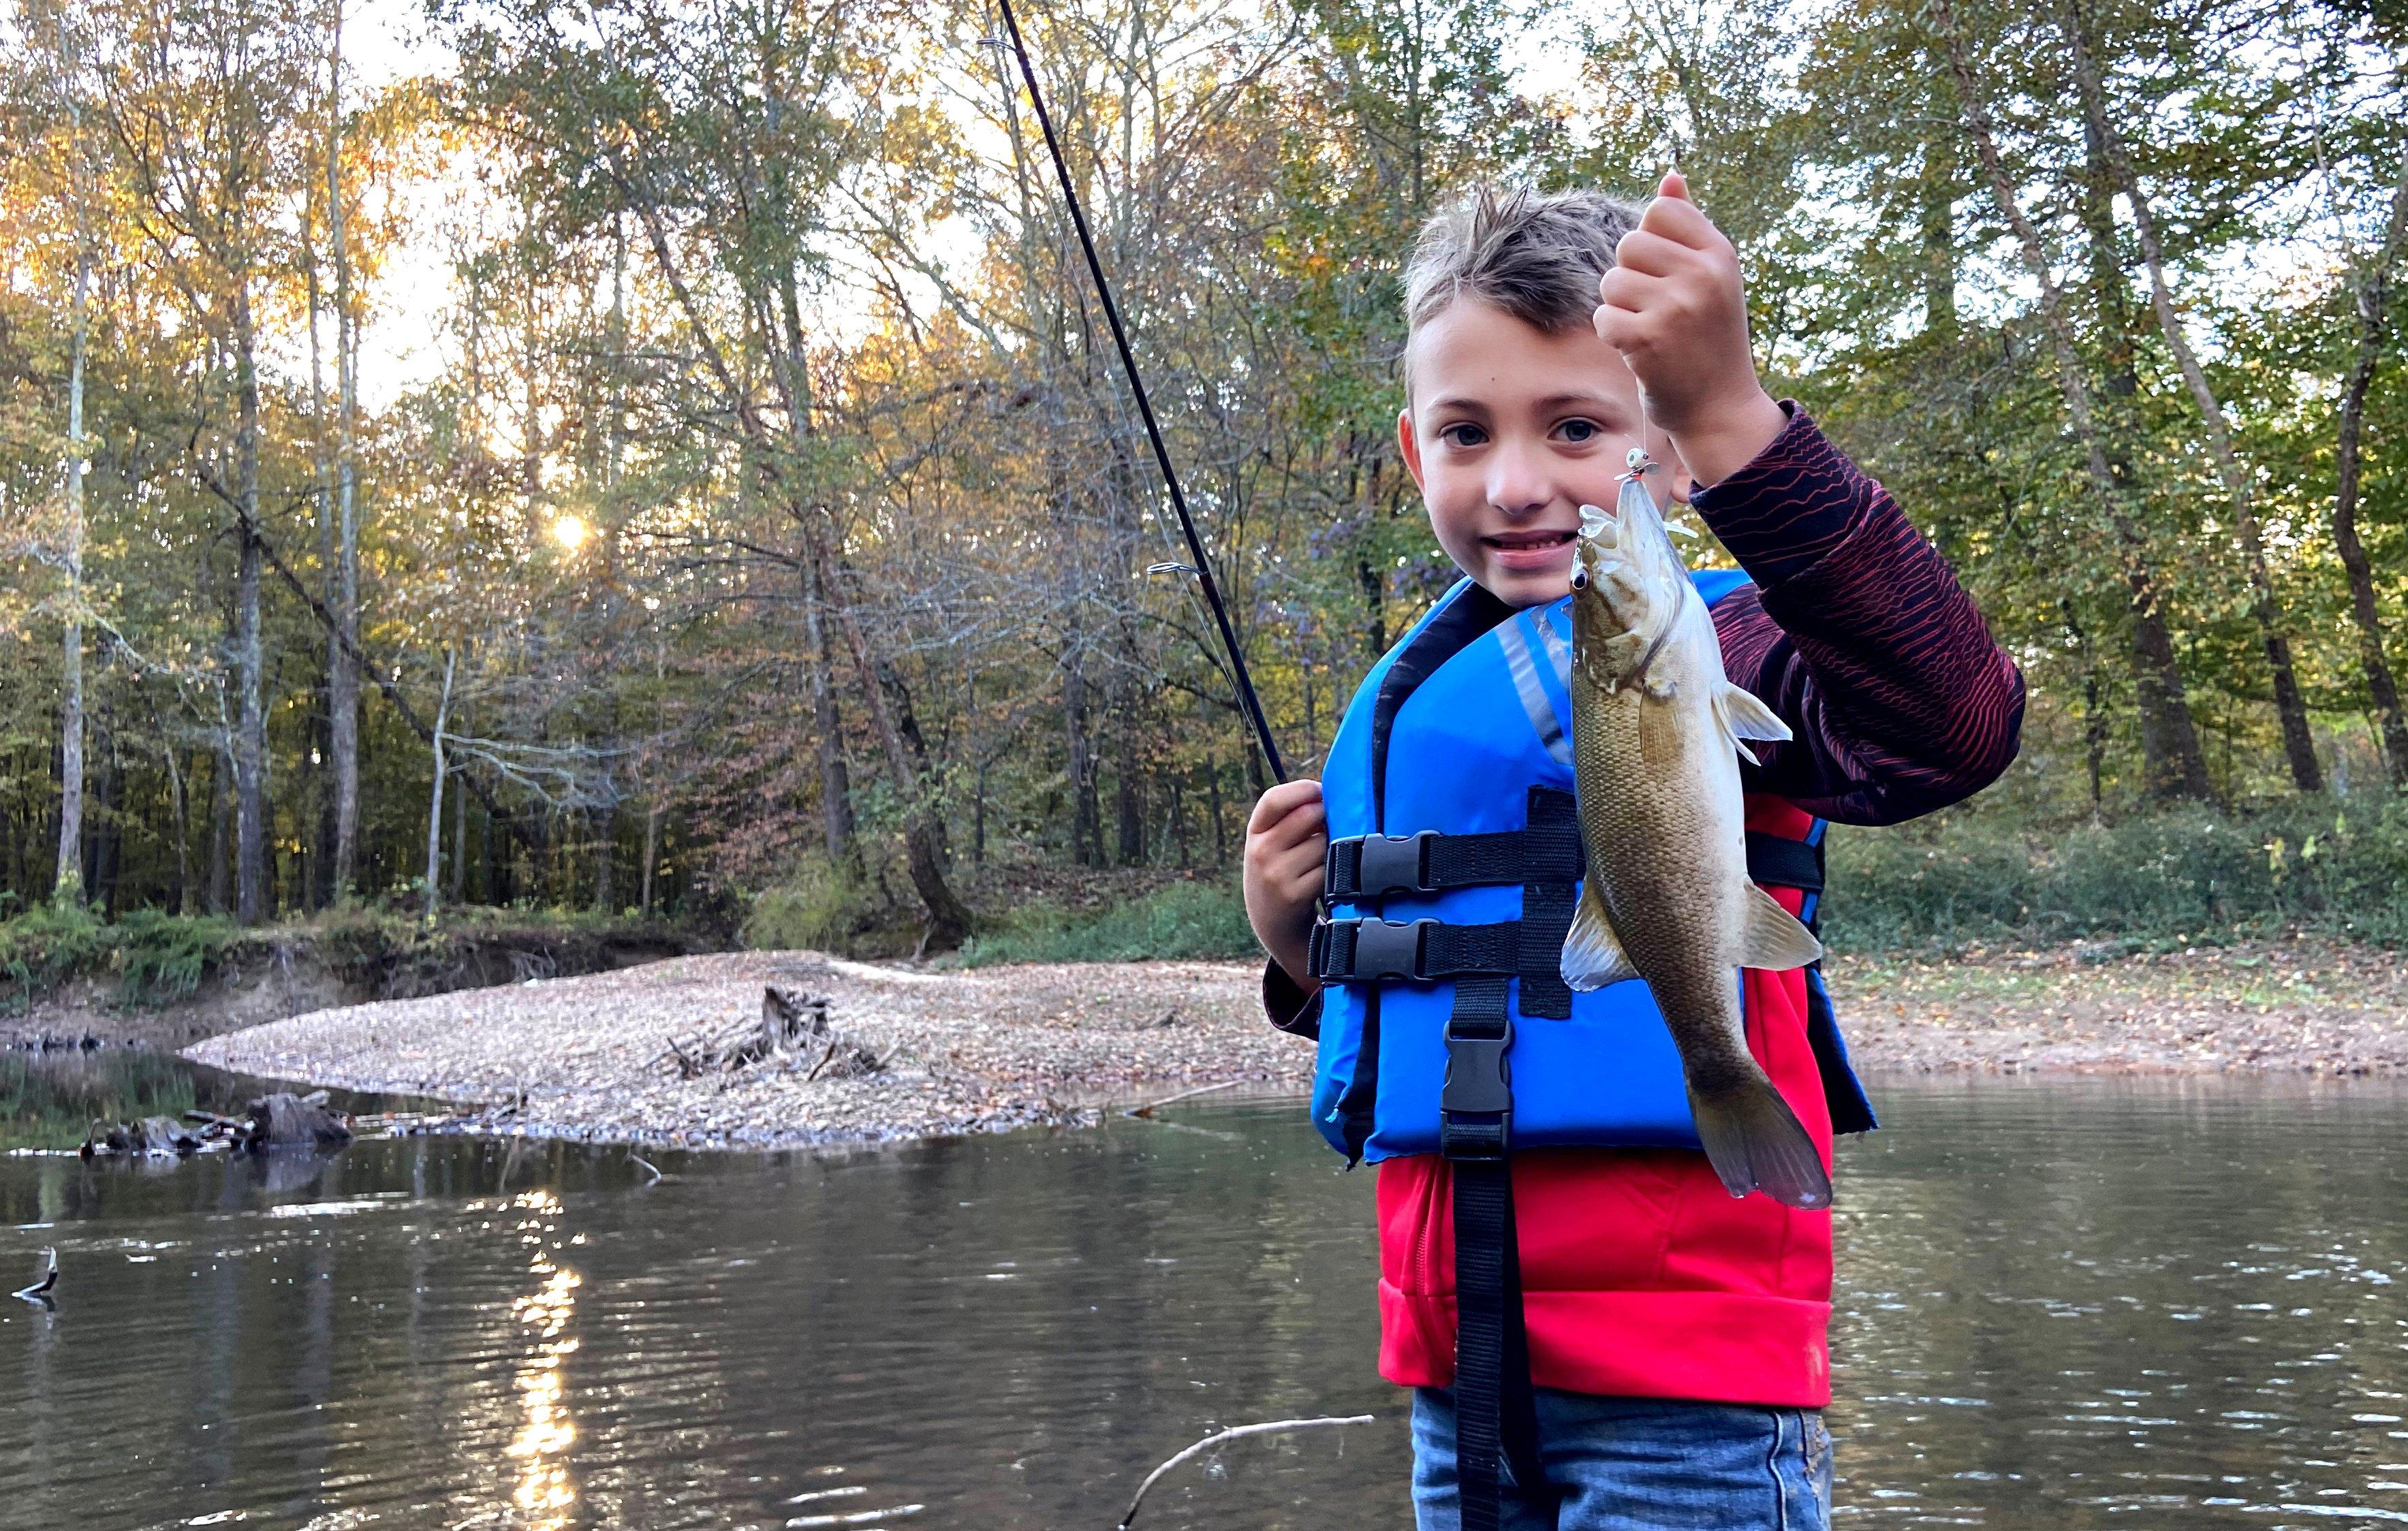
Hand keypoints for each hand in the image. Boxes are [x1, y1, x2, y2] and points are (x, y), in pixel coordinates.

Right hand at [1242, 779, 1325, 991]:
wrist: (1272, 924)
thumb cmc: (1280, 871)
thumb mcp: (1271, 844)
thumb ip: (1292, 819)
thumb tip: (1332, 795)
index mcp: (1254, 833)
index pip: (1273, 799)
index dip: (1302, 789)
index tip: (1320, 791)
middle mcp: (1259, 852)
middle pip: (1306, 815)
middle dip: (1325, 817)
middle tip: (1328, 829)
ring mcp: (1275, 874)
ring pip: (1322, 843)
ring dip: (1330, 848)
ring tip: (1321, 861)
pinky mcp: (1294, 895)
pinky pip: (1328, 869)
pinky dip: (1333, 871)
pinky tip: (1323, 880)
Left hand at [1594, 172, 1786, 487]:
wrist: (1719, 407)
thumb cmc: (1709, 337)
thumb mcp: (1711, 276)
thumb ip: (1688, 225)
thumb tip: (1669, 176)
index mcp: (1719, 253)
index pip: (1659, 210)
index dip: (1651, 242)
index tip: (1668, 274)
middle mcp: (1702, 275)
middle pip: (1629, 243)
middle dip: (1631, 276)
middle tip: (1657, 309)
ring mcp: (1677, 307)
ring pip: (1611, 281)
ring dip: (1620, 308)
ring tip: (1650, 330)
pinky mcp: (1649, 339)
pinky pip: (1604, 317)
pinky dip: (1614, 335)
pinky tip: (1640, 351)